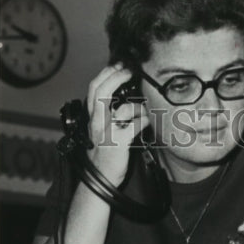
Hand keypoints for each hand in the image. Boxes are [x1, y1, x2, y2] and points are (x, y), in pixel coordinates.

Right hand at [85, 64, 150, 186]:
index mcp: (92, 117)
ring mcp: (106, 132)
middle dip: (117, 76)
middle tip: (131, 70)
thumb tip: (127, 100)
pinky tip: (152, 120)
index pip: (94, 88)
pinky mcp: (118, 143)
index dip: (107, 73)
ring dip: (138, 105)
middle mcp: (96, 122)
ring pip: (122, 108)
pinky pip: (135, 126)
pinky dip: (145, 120)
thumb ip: (110, 115)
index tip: (120, 65)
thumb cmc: (105, 154)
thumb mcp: (103, 131)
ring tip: (147, 108)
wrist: (101, 179)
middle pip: (101, 91)